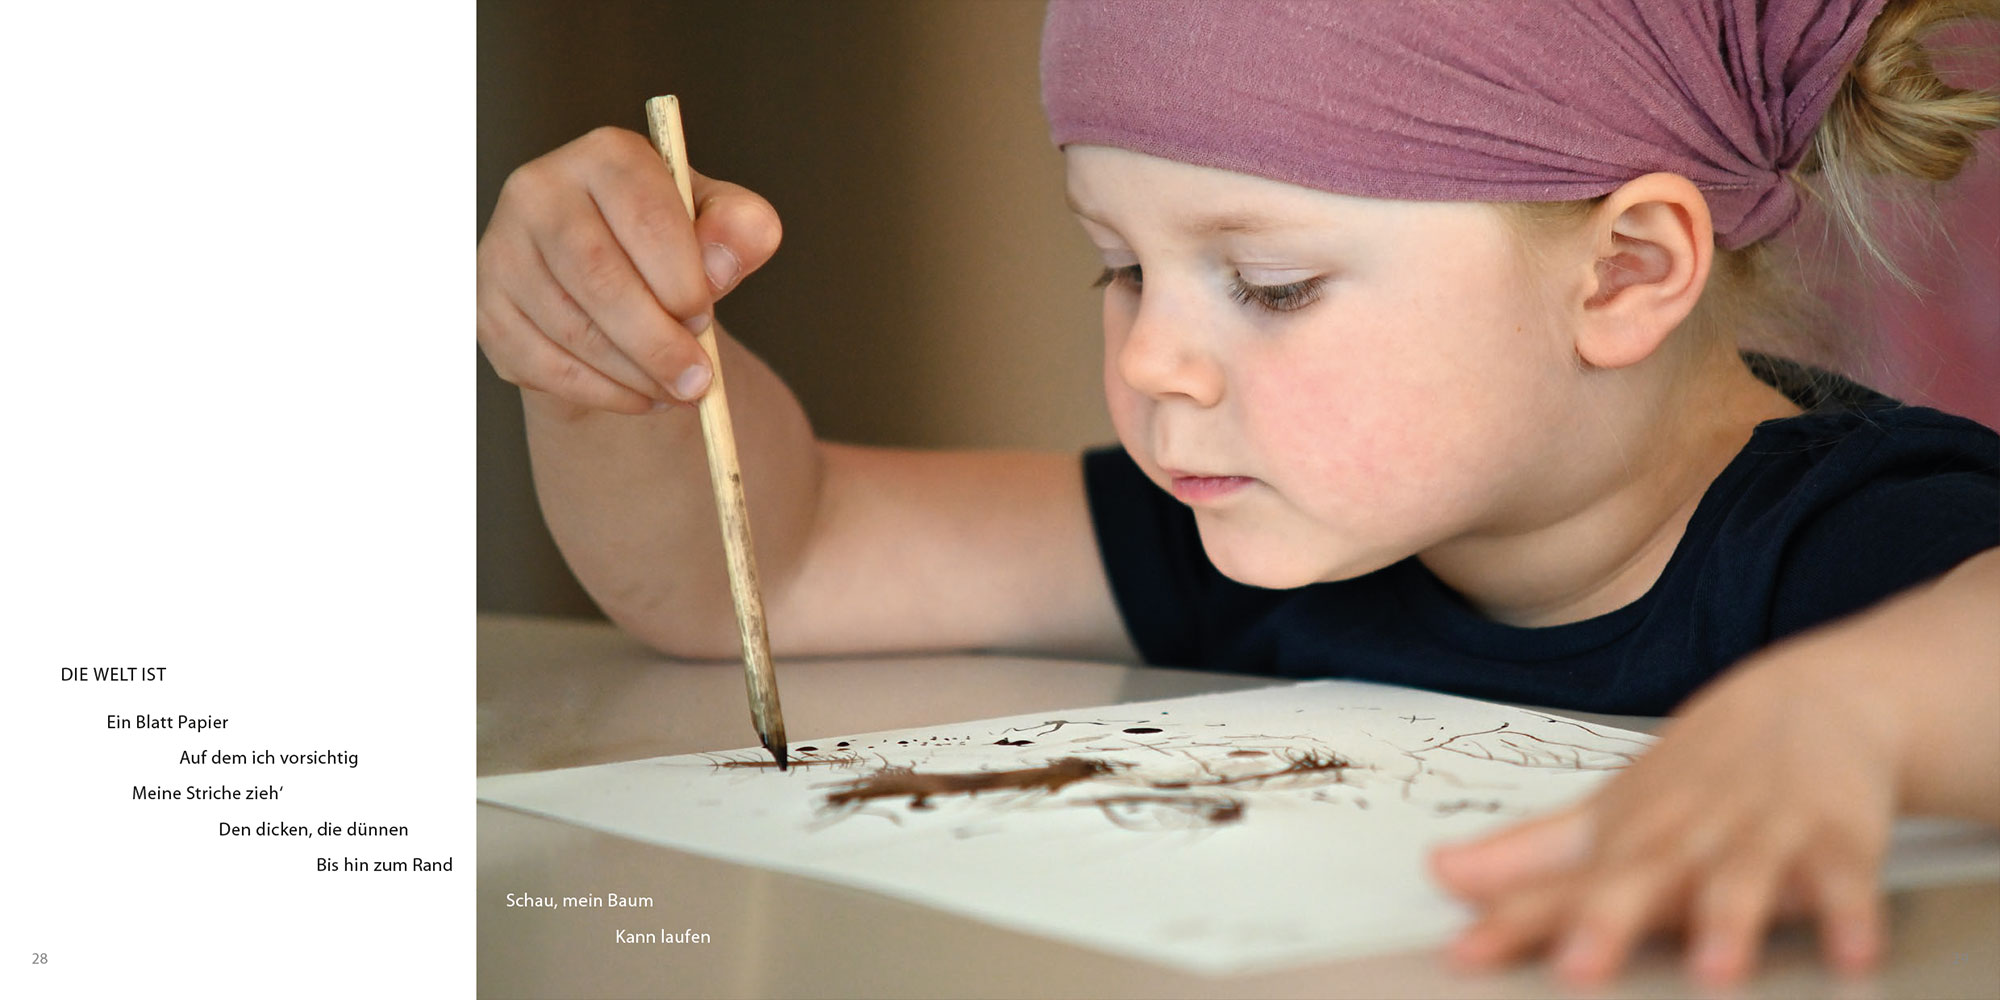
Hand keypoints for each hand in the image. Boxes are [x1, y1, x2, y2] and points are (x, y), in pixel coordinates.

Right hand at [477, 126, 781, 413]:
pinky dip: (601, 393)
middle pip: (598, 276)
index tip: (705, 319)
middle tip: (698, 380)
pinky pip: (544, 365)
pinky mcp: (488, 309)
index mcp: (605, 156)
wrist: (609, 278)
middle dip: (657, 340)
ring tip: (677, 391)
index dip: (681, 277)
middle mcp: (539, 191)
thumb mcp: (718, 224)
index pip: (643, 214)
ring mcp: (502, 250)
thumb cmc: (669, 243)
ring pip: (571, 328)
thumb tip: (723, 262)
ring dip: (634, 374)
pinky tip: (640, 396)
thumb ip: (740, 230)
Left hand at [1430, 649, 1900, 986]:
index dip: (1512, 917)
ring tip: (1714, 970)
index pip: (1560, 883)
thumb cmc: (1700, 776)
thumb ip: (1529, 856)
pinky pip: (1847, 879)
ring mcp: (1760, 834)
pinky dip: (1851, 912)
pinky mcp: (1838, 840)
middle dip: (1608, 921)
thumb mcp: (1613, 813)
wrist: (1815, 698)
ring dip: (1728, 921)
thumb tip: (1440, 874)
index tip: (1466, 952)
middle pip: (1644, 878)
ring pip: (1741, 879)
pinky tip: (1851, 951)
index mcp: (1627, 835)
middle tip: (1579, 965)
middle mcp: (1686, 836)